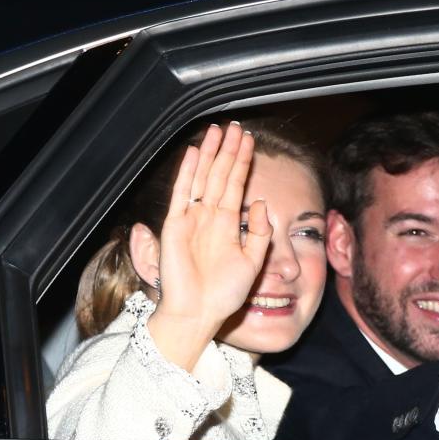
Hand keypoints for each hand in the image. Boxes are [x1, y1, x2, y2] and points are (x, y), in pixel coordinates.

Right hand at [148, 122, 271, 368]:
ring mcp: (192, 219)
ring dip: (210, 154)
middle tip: (236, 127)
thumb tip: (263, 203)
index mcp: (228, 224)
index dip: (243, 163)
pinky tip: (195, 153)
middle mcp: (210, 217)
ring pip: (203, 178)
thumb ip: (260, 233)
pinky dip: (188, 173)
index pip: (237, 185)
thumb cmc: (225, 293)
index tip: (250, 142)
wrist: (199, 312)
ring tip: (217, 130)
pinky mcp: (175, 226)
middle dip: (228, 151)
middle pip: (220, 175)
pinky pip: (182, 193)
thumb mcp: (253, 261)